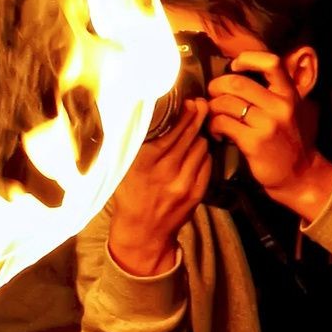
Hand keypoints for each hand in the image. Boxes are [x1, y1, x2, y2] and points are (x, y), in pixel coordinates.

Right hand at [109, 99, 210, 275]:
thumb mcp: (125, 167)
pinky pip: (207, 164)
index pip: (171, 130)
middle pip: (189, 135)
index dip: (183, 113)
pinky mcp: (197, 192)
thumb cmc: (130, 194)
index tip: (188, 100)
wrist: (144, 231)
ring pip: (201, 147)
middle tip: (200, 104)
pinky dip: (203, 154)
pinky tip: (197, 150)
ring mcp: (184, 182)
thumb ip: (138, 144)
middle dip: (197, 116)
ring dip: (199, 136)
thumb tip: (153, 115)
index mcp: (144, 161)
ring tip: (197, 128)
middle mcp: (165, 171)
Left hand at [207, 51, 331, 220]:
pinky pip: (222, 123)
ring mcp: (268, 124)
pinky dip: (213, 125)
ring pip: (225, 103)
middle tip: (213, 95)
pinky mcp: (254, 142)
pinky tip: (217, 131)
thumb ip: (270, 90)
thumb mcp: (288, 109)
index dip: (248, 58)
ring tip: (214, 115)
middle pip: (236, 83)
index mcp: (289, 94)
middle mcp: (280, 106)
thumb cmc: (287, 138)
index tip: (235, 65)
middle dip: (216, 86)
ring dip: (212, 108)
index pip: (271, 63)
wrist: (300, 174)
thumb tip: (236, 70)